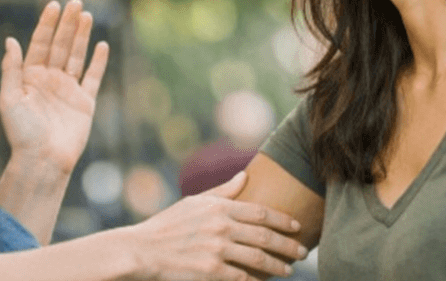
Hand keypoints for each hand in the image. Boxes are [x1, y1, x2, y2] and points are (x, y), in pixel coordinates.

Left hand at [0, 0, 108, 173]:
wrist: (43, 160)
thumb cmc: (22, 133)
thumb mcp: (9, 99)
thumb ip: (11, 69)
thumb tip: (11, 40)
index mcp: (30, 77)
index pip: (40, 44)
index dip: (47, 25)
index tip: (54, 5)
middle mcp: (50, 80)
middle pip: (61, 46)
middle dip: (67, 24)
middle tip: (75, 2)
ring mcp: (68, 90)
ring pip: (77, 56)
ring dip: (82, 36)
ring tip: (87, 15)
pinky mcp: (84, 102)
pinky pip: (93, 77)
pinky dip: (98, 61)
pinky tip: (102, 45)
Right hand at [121, 172, 307, 280]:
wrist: (142, 251)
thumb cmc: (167, 226)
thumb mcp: (193, 202)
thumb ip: (222, 192)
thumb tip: (244, 176)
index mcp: (218, 208)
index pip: (260, 213)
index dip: (282, 220)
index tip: (296, 227)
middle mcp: (220, 227)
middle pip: (265, 236)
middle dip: (288, 245)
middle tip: (302, 252)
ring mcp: (217, 251)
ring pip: (259, 259)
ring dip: (278, 266)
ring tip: (289, 270)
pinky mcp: (211, 273)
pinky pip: (243, 278)